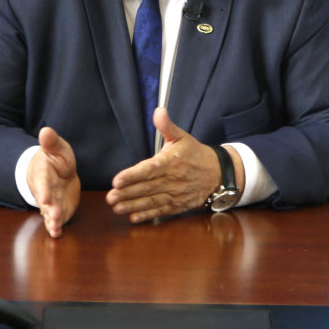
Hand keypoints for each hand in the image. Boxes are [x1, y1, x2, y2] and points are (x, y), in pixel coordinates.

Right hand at [27, 127, 80, 237]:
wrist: (58, 171)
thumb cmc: (55, 158)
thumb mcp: (56, 148)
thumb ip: (51, 142)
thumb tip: (46, 131)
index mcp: (43, 174)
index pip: (43, 183)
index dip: (44, 190)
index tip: (45, 198)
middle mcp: (45, 190)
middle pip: (46, 202)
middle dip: (49, 209)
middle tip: (54, 216)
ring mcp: (51, 202)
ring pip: (50, 213)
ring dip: (52, 221)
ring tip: (55, 229)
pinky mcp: (59, 209)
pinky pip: (56, 219)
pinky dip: (56, 226)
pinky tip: (57, 233)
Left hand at [107, 107, 238, 222]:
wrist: (218, 174)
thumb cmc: (196, 154)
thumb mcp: (182, 137)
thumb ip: (167, 126)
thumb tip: (159, 111)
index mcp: (170, 162)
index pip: (149, 170)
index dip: (132, 175)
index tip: (117, 180)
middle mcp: (172, 180)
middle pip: (146, 188)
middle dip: (127, 193)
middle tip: (110, 197)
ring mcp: (175, 194)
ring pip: (151, 201)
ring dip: (133, 206)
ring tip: (116, 208)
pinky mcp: (177, 205)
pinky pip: (160, 211)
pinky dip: (147, 216)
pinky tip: (133, 218)